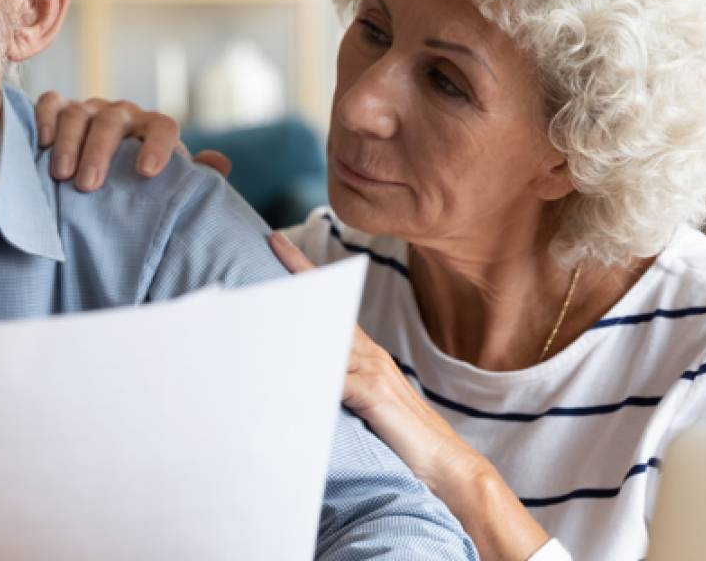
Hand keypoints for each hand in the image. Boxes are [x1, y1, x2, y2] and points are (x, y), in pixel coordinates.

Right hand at [32, 91, 230, 191]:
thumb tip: (220, 164)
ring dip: (68, 143)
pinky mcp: (59, 109)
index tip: (147, 173)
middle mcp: (121, 113)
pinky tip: (41, 144)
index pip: (162, 125)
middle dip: (99, 152)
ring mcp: (89, 109)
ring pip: (77, 113)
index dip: (158, 145)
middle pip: (112, 120)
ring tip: (62, 175)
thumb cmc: (138, 180)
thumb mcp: (168, 181)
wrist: (105, 171)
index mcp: (152, 127)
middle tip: (89, 185)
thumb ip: (194, 175)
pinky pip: (50, 103)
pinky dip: (44, 118)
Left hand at [267, 233, 551, 559]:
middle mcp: (367, 353)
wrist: (446, 464)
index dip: (302, 270)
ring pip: (325, 335)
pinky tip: (287, 359)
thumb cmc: (403, 438)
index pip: (328, 304)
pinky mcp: (370, 392)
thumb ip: (337, 384)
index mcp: (365, 353)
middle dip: (296, 278)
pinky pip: (332, 374)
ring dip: (295, 320)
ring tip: (260, 297)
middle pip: (324, 307)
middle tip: (268, 242)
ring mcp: (370, 369)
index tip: (275, 240)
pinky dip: (311, 366)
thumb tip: (300, 374)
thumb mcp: (364, 403)